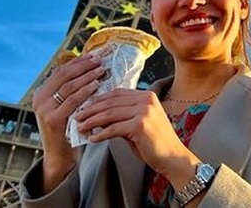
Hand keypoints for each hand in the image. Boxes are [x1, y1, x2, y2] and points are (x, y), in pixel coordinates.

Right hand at [31, 53, 104, 191]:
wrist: (59, 155)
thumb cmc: (68, 128)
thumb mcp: (65, 106)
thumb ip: (72, 90)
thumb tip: (91, 67)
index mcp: (41, 92)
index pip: (61, 70)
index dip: (78, 61)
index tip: (94, 54)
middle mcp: (39, 98)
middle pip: (64, 75)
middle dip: (83, 65)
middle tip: (100, 59)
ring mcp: (44, 109)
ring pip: (68, 86)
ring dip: (87, 76)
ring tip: (101, 70)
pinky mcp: (52, 119)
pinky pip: (72, 101)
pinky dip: (85, 91)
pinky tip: (96, 86)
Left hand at [74, 89, 198, 180]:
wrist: (172, 157)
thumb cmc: (155, 143)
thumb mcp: (138, 123)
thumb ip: (121, 116)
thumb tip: (97, 116)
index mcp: (146, 95)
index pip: (116, 93)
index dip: (98, 100)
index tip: (84, 106)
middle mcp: (146, 99)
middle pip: (111, 102)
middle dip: (91, 109)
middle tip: (77, 116)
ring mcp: (144, 111)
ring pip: (110, 114)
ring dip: (92, 121)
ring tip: (81, 127)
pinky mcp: (140, 125)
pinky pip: (114, 129)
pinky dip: (101, 134)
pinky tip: (92, 139)